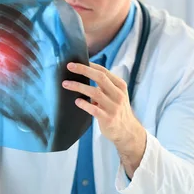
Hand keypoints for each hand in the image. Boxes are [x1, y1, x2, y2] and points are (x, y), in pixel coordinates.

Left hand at [62, 61, 146, 176]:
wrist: (127, 131)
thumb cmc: (117, 109)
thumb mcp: (116, 94)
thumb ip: (104, 85)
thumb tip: (83, 73)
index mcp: (120, 86)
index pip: (104, 71)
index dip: (89, 65)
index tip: (75, 62)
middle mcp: (118, 94)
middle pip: (100, 77)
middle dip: (83, 70)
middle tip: (69, 66)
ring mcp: (114, 107)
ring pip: (95, 92)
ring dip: (78, 86)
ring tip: (66, 84)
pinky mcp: (108, 119)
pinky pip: (93, 109)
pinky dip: (84, 104)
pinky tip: (77, 101)